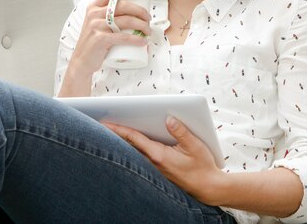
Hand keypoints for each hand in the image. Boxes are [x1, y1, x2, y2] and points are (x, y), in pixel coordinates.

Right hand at [59, 0, 151, 95]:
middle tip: (148, 18)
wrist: (82, 61)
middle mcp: (94, 14)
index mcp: (93, 7)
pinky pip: (123, 37)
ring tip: (148, 31)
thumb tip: (132, 12)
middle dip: (140, 11)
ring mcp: (96, 26)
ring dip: (142, 25)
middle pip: (122, 6)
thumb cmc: (94, 42)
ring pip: (126, 20)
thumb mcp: (96, 24)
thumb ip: (107, 16)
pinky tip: (143, 41)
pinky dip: (136, 39)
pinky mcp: (100, 39)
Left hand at [103, 116, 223, 204]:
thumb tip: (169, 119)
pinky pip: (140, 158)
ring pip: (133, 153)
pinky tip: (128, 144)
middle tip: (99, 125)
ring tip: (109, 131)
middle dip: (115, 135)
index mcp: (160, 155)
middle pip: (129, 146)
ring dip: (122, 143)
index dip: (119, 129)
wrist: (207, 188)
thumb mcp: (195, 146)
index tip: (105, 123)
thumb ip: (181, 131)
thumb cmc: (203, 167)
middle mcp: (153, 163)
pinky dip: (132, 149)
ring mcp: (154, 169)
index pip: (135, 139)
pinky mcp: (158, 172)